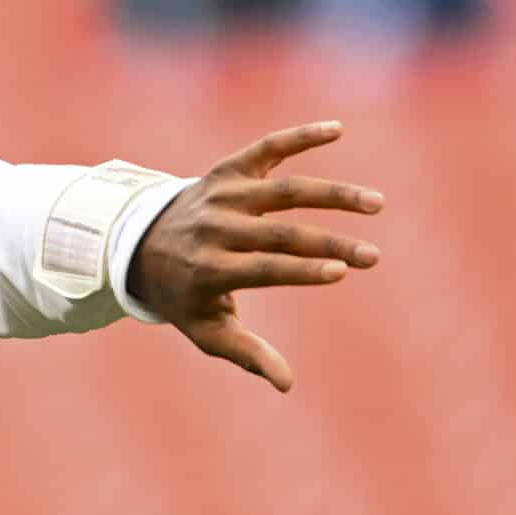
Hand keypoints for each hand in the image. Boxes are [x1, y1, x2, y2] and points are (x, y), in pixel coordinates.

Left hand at [126, 121, 384, 392]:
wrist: (140, 245)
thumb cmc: (185, 296)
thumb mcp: (206, 331)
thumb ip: (246, 354)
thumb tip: (287, 385)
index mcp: (208, 270)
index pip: (261, 269)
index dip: (300, 271)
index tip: (340, 272)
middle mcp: (214, 229)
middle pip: (280, 233)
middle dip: (329, 244)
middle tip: (373, 256)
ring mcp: (221, 196)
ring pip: (283, 190)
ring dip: (332, 193)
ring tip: (375, 205)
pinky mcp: (227, 171)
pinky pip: (266, 148)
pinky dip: (299, 136)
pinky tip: (337, 129)